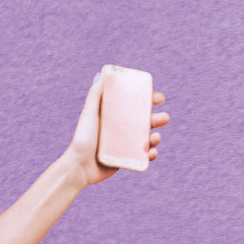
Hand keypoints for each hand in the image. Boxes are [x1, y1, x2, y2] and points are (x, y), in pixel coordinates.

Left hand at [64, 71, 166, 186]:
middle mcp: (120, 130)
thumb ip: (95, 97)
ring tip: (154, 137)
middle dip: (158, 119)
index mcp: (113, 117)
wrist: (79, 167)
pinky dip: (151, 154)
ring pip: (147, 139)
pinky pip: (144, 156)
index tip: (160, 98)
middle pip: (144, 122)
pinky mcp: (126, 159)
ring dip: (156, 137)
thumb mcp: (88, 115)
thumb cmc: (82, 139)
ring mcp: (124, 145)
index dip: (149, 100)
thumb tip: (102, 76)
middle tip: (164, 118)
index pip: (134, 106)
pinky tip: (151, 152)